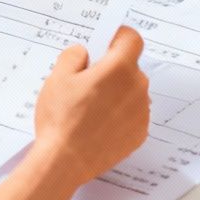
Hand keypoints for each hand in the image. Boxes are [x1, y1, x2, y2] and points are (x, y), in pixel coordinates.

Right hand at [32, 26, 151, 186]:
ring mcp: (142, 113)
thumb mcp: (57, 77)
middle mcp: (137, 88)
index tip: (105, 44)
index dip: (118, 37)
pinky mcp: (140, 134)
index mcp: (119, 68)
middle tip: (87, 81)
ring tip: (90, 108)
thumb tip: (84, 53)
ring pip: (132, 92)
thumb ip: (73, 56)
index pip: (132, 39)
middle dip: (112, 69)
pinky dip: (120, 115)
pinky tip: (98, 125)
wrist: (64, 162)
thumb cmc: (61, 118)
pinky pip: (133, 114)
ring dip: (117, 93)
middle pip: (130, 67)